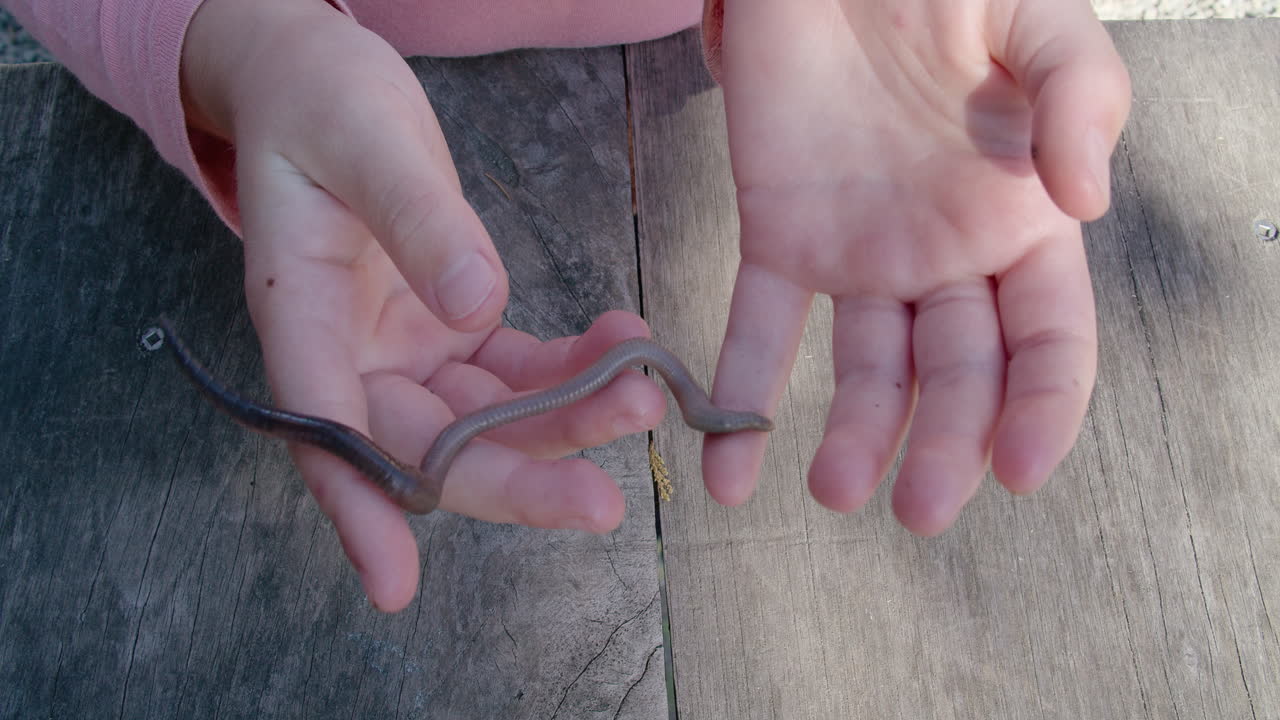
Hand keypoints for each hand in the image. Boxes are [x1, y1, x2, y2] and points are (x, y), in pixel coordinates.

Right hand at [181, 0, 667, 609]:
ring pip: (486, 419)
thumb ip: (418, 220)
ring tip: (642, 396)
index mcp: (300, 318)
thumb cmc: (320, 102)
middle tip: (602, 506)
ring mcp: (404, 349)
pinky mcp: (450, 328)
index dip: (360, 509)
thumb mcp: (366, 142)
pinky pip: (518, 370)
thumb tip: (473, 306)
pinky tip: (626, 343)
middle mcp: (350, 354)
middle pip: (427, 446)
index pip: (325, 430)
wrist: (322, 81)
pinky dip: (573, 367)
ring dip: (566, 419)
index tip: (396, 585)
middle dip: (515, 479)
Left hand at [706, 0, 1129, 533]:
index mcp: (1023, 221)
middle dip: (943, 446)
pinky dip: (740, 396)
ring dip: (852, 439)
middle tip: (917, 508)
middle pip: (956, 375)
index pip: (1047, 341)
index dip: (1041, 411)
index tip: (1021, 474)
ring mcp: (860, 254)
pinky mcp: (778, 234)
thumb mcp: (1044, 25)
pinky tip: (728, 471)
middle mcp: (945, 256)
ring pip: (865, 370)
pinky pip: (760, 328)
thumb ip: (1081, 102)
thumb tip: (1087, 203)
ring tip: (833, 488)